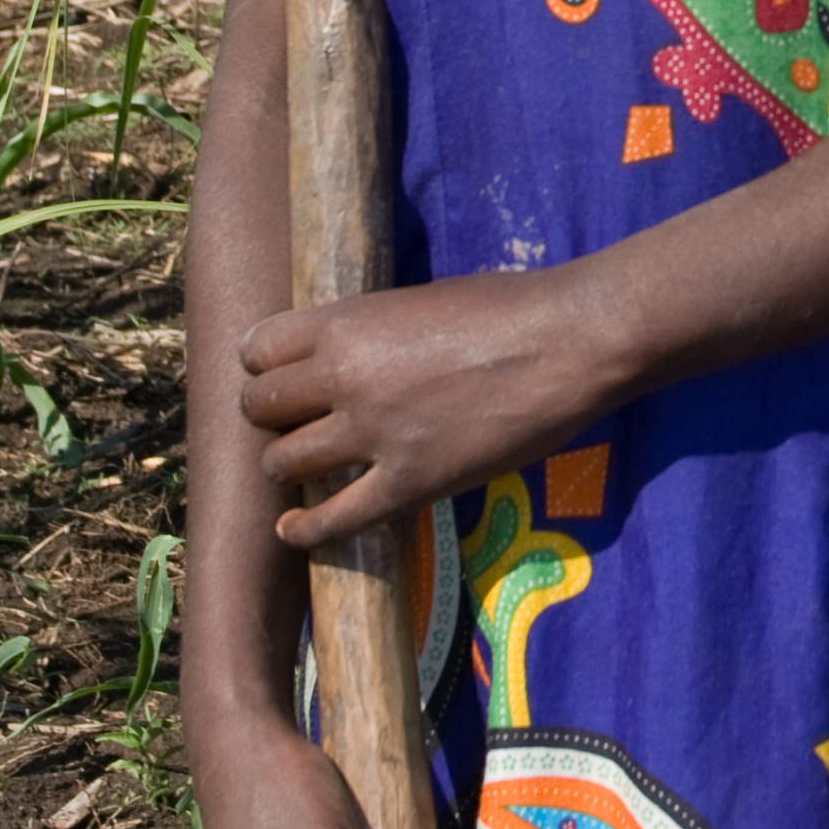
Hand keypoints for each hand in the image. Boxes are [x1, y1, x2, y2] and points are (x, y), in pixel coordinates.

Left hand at [242, 262, 621, 549]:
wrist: (570, 343)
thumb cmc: (509, 306)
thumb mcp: (421, 299)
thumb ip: (370, 330)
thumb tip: (346, 355)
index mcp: (346, 322)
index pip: (257, 348)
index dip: (265, 364)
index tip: (282, 375)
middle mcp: (345, 377)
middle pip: (262, 408)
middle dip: (271, 415)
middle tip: (296, 421)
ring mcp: (373, 435)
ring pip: (284, 463)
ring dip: (290, 464)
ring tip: (308, 465)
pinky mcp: (408, 484)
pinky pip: (332, 521)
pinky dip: (304, 530)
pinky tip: (295, 527)